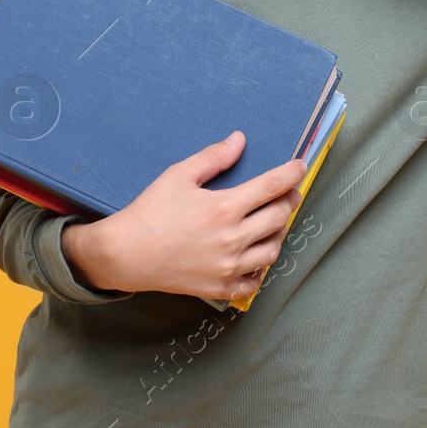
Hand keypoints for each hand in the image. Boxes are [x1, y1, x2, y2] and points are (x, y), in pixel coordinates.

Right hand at [63, 130, 305, 300]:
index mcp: (225, 208)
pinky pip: (255, 281)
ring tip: (273, 221)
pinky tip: (256, 255)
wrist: (125, 254)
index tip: (300, 167)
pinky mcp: (220, 287)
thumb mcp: (178, 175)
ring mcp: (228, 267)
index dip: (292, 174)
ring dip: (278, 232)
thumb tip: (239, 140)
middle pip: (279, 217)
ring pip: (273, 249)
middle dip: (289, 201)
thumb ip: (213, 157)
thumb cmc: (150, 212)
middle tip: (288, 193)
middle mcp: (233, 239)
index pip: (272, 187)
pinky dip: (261, 267)